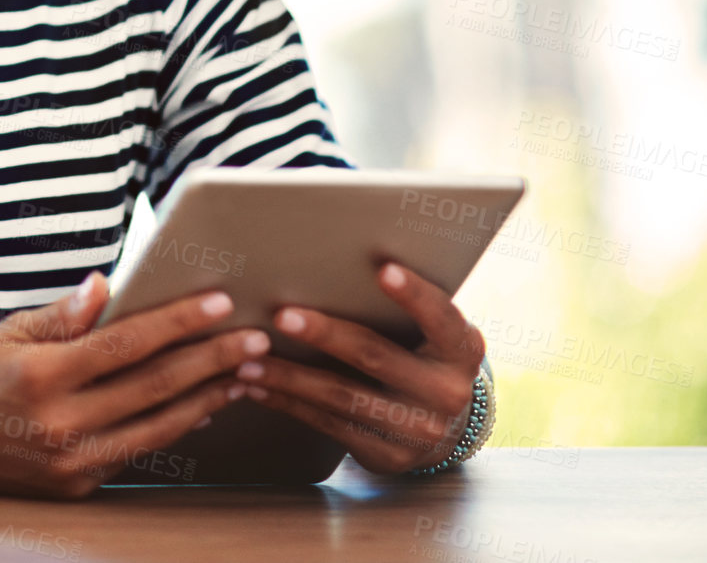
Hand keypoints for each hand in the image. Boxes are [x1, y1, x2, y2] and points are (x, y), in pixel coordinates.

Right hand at [0, 271, 271, 497]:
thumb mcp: (12, 330)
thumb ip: (64, 314)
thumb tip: (105, 284)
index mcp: (42, 377)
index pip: (125, 344)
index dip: (176, 321)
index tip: (219, 302)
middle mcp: (60, 426)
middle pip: (153, 386)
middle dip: (210, 359)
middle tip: (254, 338)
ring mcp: (71, 463)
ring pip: (158, 427)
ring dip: (207, 397)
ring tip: (244, 373)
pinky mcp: (79, 486)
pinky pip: (139, 451)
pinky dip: (176, 426)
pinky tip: (204, 404)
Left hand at [231, 261, 486, 474]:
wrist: (447, 429)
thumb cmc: (424, 355)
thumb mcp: (432, 332)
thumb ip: (405, 305)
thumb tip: (337, 252)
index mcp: (459, 350)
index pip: (440, 316)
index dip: (413, 293)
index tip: (383, 268)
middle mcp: (445, 392)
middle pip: (375, 355)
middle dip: (324, 333)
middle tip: (282, 314)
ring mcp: (416, 429)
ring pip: (342, 396)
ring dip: (289, 376)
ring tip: (247, 358)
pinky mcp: (387, 454)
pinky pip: (329, 425)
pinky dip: (289, 403)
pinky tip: (258, 386)